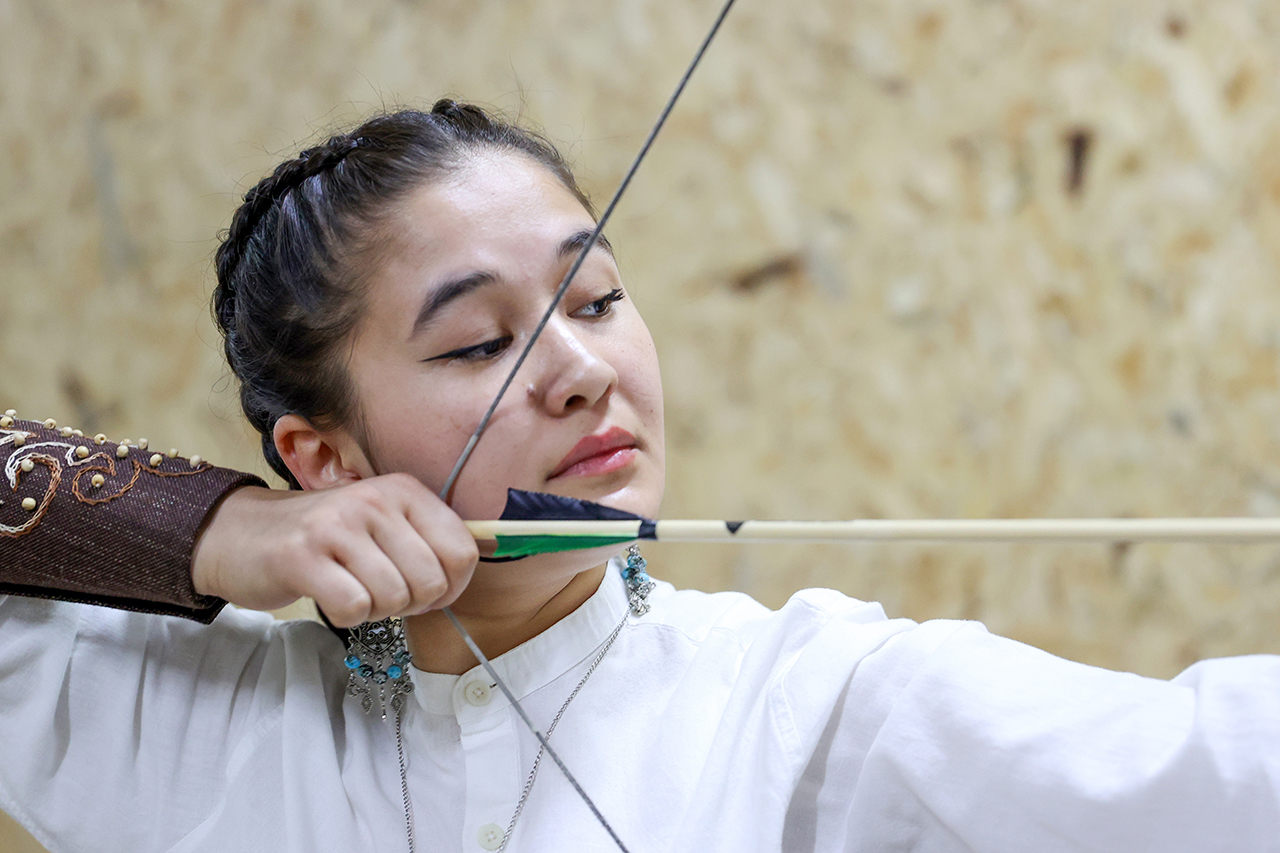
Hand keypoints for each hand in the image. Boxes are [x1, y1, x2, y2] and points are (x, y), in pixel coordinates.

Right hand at [191, 473, 476, 626]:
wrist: (242, 534)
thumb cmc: (325, 539)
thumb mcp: (383, 524)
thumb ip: (428, 540)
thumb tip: (484, 558)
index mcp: (403, 491)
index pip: (462, 550)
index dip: (452, 585)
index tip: (426, 589)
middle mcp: (374, 500)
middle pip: (430, 580)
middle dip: (412, 603)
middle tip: (382, 594)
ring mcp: (337, 525)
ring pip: (394, 597)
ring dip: (377, 609)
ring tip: (353, 589)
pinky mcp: (302, 556)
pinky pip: (354, 606)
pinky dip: (347, 614)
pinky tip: (329, 594)